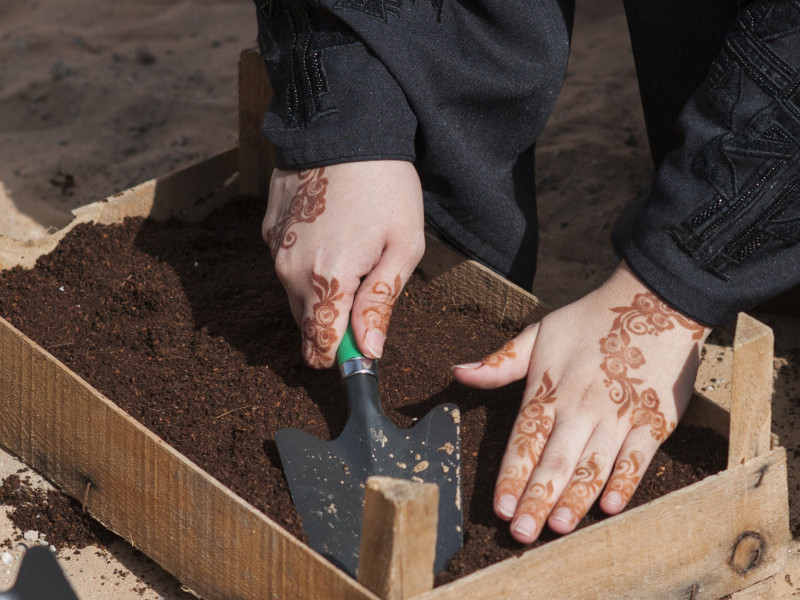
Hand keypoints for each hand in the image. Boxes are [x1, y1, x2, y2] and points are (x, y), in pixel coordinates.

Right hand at [264, 160, 424, 366]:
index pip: (319, 347)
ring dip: (322, 291)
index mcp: (326, 279)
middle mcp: (289, 270)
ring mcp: (274, 248)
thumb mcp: (403, 246)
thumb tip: (369, 351)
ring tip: (353, 253)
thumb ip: (381, 303)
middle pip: (307, 325)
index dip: (340, 357)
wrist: (346, 125)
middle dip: (334, 323)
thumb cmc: (386, 186)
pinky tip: (331, 233)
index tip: (361, 353)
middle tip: (368, 291)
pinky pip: (287, 264)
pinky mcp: (268, 229)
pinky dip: (307, 261)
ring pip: (296, 295)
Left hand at [453, 262, 709, 542]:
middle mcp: (580, 408)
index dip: (510, 477)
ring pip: (592, 465)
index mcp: (548, 390)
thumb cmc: (590, 320)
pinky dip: (625, 481)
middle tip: (522, 534)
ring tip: (558, 527)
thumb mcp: (538, 334)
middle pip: (554, 461)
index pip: (523, 442)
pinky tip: (612, 506)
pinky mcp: (654, 419)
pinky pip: (637, 457)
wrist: (655, 300)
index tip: (500, 508)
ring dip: (575, 498)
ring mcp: (617, 415)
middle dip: (536, 500)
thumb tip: (458, 373)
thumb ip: (500, 362)